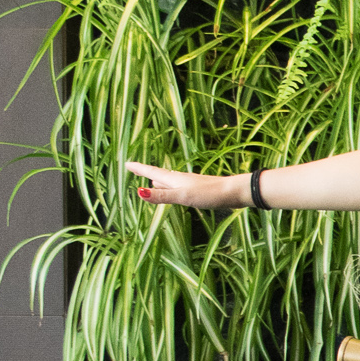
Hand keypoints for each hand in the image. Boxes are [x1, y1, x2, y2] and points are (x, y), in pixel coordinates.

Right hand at [127, 162, 246, 212]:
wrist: (232, 192)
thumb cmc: (208, 193)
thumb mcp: (182, 196)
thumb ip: (162, 196)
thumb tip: (139, 193)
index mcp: (173, 179)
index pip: (151, 172)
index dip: (138, 169)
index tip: (126, 164)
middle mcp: (179, 179)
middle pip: (158, 175)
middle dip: (145, 173)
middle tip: (134, 169)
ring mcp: (189, 184)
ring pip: (168, 181)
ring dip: (157, 180)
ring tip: (150, 181)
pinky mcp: (198, 190)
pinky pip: (178, 187)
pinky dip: (170, 188)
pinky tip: (174, 191)